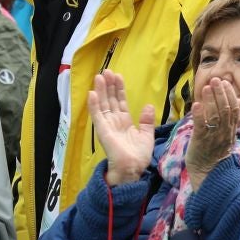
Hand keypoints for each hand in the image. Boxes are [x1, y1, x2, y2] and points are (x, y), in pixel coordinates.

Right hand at [90, 70, 156, 184]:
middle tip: (107, 71)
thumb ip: (146, 121)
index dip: (119, 89)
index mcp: (124, 122)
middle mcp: (114, 122)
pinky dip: (94, 105)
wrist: (133, 169)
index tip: (118, 76)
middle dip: (109, 86)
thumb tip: (148, 105)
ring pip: (103, 104)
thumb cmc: (139, 156)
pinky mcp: (102, 131)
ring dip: (101, 90)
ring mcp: (107, 125)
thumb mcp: (146, 136)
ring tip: (99, 76)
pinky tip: (92, 93)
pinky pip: (97, 115)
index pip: (121, 102)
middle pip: (111, 100)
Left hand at [185, 77, 239, 174]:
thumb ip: (231, 120)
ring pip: (215, 116)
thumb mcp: (227, 135)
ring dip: (211, 100)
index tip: (225, 83)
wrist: (208, 173)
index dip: (230, 95)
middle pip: (225, 110)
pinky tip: (196, 104)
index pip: (234, 110)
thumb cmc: (214, 153)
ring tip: (207, 87)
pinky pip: (201, 126)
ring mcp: (213, 137)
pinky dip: (199, 115)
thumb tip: (237, 100)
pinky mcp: (201, 141)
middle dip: (220, 93)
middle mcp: (224, 132)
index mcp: (230, 130)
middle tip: (216, 80)